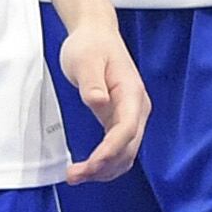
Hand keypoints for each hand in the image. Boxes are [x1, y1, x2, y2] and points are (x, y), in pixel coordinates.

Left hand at [57, 21, 148, 181]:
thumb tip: (99, 101)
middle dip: (104, 167)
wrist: (96, 35)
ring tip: (76, 176)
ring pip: (124, 154)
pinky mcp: (119, 120)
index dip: (110, 150)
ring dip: (104, 170)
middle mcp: (136, 108)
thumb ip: (91, 82)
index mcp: (131, 93)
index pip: (127, 129)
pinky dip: (104, 164)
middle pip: (128, 148)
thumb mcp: (85, 59)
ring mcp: (130, 116)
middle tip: (74, 176)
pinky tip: (88, 169)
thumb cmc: (91, 45)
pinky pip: (117, 149)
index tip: (91, 164)